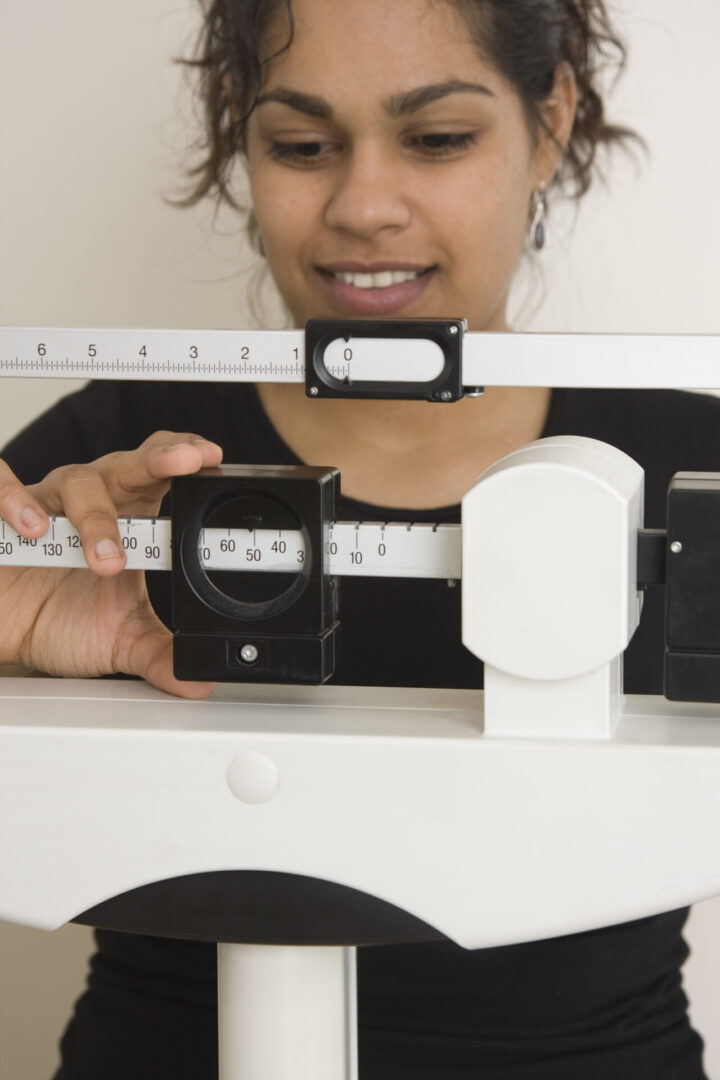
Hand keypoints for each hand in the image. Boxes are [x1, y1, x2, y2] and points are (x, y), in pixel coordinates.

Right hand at [0, 432, 222, 696]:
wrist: (5, 631)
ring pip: (78, 480)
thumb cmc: (59, 620)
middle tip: (186, 462)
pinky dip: (16, 499)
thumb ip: (159, 656)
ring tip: (105, 559)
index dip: (188, 459)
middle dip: (161, 458)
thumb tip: (199, 681)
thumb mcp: (118, 641)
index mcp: (130, 519)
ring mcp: (48, 501)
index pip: (164, 475)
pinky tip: (31, 527)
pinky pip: (4, 485)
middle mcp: (93, 500)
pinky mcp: (2, 514)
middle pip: (131, 463)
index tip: (213, 461)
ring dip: (96, 517)